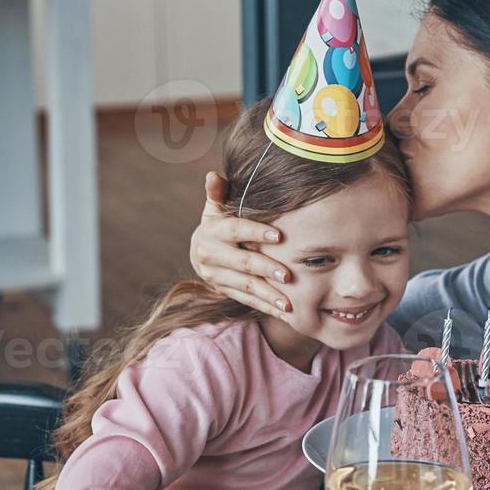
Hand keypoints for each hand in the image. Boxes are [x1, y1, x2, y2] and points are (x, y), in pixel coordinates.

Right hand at [189, 172, 294, 316]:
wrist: (199, 253)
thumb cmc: (218, 224)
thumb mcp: (215, 208)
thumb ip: (218, 193)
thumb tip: (213, 175)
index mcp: (212, 232)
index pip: (235, 230)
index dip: (255, 232)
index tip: (278, 236)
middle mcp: (211, 256)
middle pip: (242, 263)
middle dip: (266, 269)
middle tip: (288, 275)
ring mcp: (217, 277)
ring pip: (246, 287)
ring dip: (268, 296)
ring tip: (289, 303)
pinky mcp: (224, 291)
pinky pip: (247, 301)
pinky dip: (267, 308)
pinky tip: (286, 313)